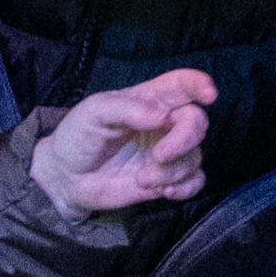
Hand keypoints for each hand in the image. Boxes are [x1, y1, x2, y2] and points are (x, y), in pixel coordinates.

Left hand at [33, 68, 216, 214]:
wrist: (66, 177)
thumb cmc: (79, 135)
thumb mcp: (94, 112)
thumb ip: (127, 108)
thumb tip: (162, 115)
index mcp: (150, 99)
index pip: (181, 84)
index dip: (199, 84)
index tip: (209, 94)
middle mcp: (164, 124)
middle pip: (197, 123)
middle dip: (184, 140)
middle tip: (159, 156)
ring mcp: (167, 153)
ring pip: (195, 157)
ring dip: (173, 171)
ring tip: (143, 178)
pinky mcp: (166, 179)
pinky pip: (195, 182)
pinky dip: (186, 187)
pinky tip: (165, 192)